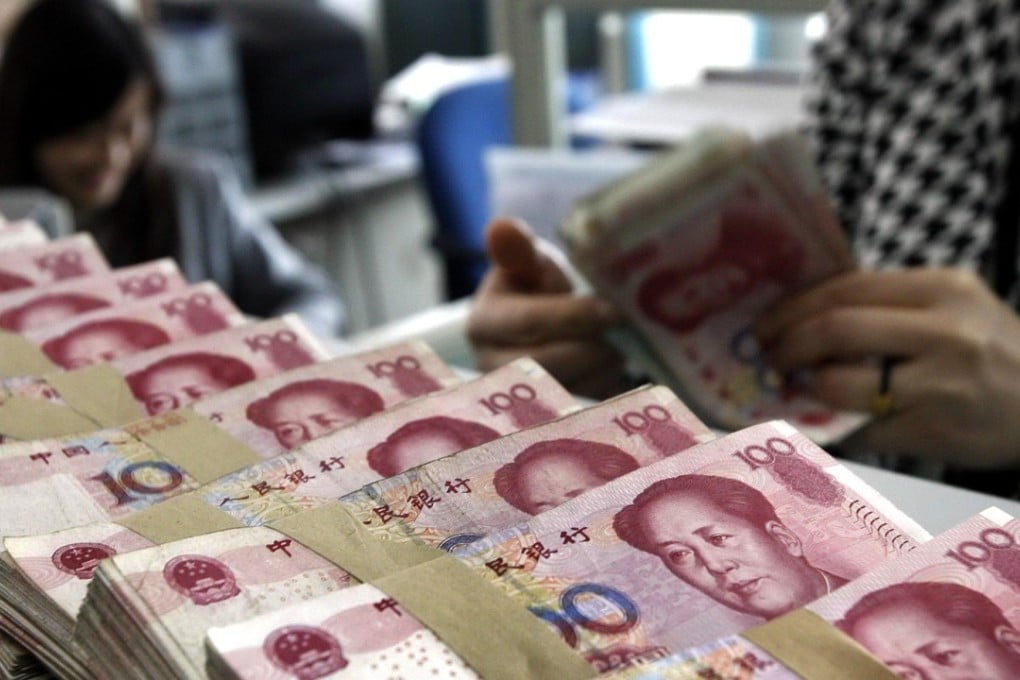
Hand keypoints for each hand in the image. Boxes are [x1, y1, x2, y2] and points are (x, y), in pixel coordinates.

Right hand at [467, 218, 625, 398]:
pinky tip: (611, 369)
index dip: (573, 316)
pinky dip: (606, 388)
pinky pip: (584, 412)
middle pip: (549, 364)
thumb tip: (501, 227)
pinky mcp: (547, 422)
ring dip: (603, 368)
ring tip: (616, 345)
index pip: (529, 321)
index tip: (612, 310)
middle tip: (622, 332)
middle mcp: (492, 368)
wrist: (550, 330)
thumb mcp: (532, 264)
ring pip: (571, 390)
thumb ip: (519, 250)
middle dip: (592, 348)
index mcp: (483, 323)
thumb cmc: (540, 290)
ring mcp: (516, 402)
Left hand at [754, 268, 1019, 467]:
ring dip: (807, 389)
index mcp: (942, 289)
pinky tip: (828, 423)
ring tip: (799, 388)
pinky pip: (862, 430)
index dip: (793, 307)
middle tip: (769, 357)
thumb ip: (888, 305)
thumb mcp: (953, 308)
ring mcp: (941, 384)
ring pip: (842, 384)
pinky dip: (835, 428)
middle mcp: (945, 332)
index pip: (846, 287)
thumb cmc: (988, 350)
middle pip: (836, 328)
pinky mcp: (935, 431)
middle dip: (788, 344)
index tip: (764, 323)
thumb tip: (800, 317)